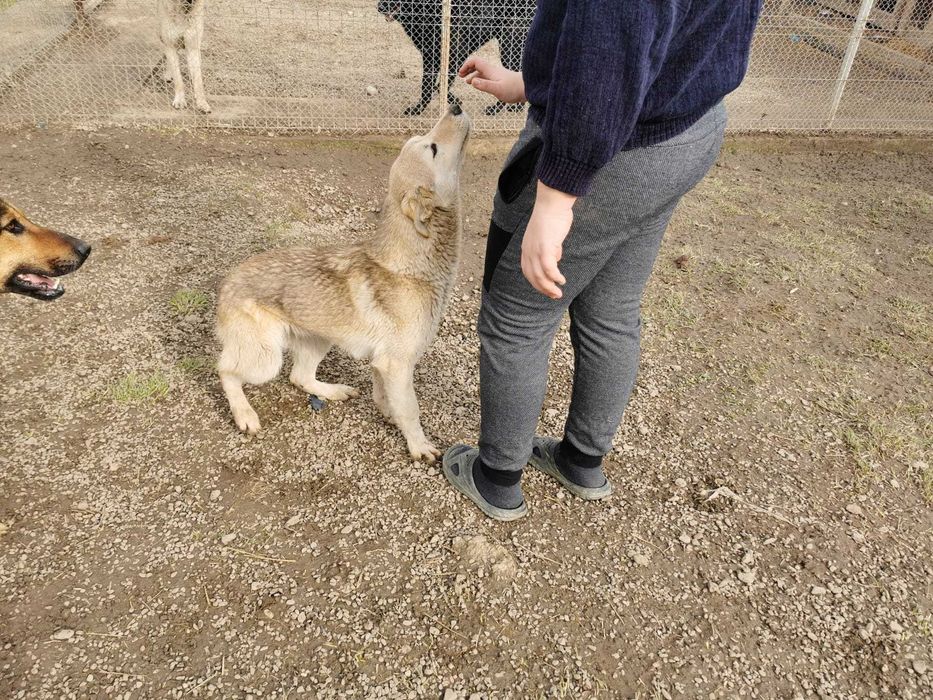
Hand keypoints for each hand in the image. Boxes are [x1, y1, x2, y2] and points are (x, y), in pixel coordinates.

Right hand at [459, 56, 525, 103]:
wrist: (529, 88)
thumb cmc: (514, 89)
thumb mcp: (497, 89)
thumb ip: (484, 85)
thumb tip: (472, 81)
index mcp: (490, 70)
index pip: (475, 61)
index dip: (466, 65)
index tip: (461, 74)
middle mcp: (493, 71)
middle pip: (477, 65)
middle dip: (468, 69)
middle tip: (461, 77)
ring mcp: (497, 76)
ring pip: (482, 72)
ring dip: (473, 75)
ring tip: (468, 82)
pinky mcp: (501, 81)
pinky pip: (487, 77)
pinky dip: (481, 80)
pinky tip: (481, 86)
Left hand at [521, 182, 576, 298]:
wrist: (552, 202)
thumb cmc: (553, 215)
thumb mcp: (548, 235)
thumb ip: (551, 246)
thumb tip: (556, 257)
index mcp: (527, 248)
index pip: (528, 271)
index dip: (536, 282)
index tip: (546, 289)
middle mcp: (528, 251)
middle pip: (533, 277)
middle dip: (543, 289)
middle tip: (554, 296)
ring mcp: (536, 250)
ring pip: (540, 276)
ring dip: (549, 287)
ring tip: (558, 293)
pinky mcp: (545, 248)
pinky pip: (549, 268)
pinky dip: (554, 277)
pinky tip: (561, 281)